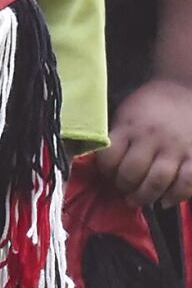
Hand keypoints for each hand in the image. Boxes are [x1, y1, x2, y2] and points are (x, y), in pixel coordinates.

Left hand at [96, 77, 191, 206]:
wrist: (183, 87)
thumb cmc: (149, 104)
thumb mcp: (125, 113)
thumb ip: (116, 137)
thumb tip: (104, 165)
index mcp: (130, 126)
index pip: (109, 157)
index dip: (105, 171)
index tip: (108, 173)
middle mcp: (152, 137)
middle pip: (132, 173)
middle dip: (124, 187)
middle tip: (124, 191)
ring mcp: (177, 147)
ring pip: (158, 181)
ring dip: (145, 196)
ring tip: (139, 199)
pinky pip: (188, 182)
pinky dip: (177, 196)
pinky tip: (167, 200)